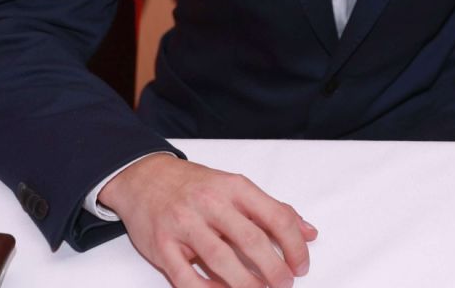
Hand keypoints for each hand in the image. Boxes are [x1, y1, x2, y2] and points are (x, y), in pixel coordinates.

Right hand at [100, 154, 317, 287]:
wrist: (144, 178)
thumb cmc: (196, 185)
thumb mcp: (237, 187)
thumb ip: (273, 209)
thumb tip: (309, 233)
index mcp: (235, 187)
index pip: (276, 217)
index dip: (294, 246)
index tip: (302, 266)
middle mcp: (211, 203)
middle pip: (251, 241)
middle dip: (274, 269)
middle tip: (285, 284)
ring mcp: (184, 224)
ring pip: (221, 260)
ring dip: (246, 284)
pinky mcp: (162, 245)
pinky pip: (186, 277)